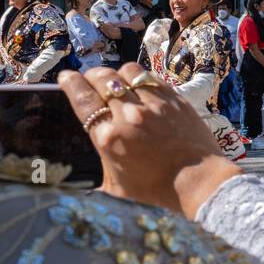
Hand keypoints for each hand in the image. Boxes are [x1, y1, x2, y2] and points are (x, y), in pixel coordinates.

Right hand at [59, 63, 239, 218]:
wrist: (198, 182)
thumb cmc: (157, 191)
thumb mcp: (115, 189)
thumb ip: (93, 179)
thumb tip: (73, 186)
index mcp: (108, 138)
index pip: (82, 98)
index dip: (71, 83)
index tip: (66, 77)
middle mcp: (128, 115)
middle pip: (102, 78)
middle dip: (91, 75)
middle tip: (90, 79)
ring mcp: (154, 104)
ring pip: (128, 71)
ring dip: (118, 74)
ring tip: (117, 81)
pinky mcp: (175, 99)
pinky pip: (151, 77)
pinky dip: (141, 78)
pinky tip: (140, 86)